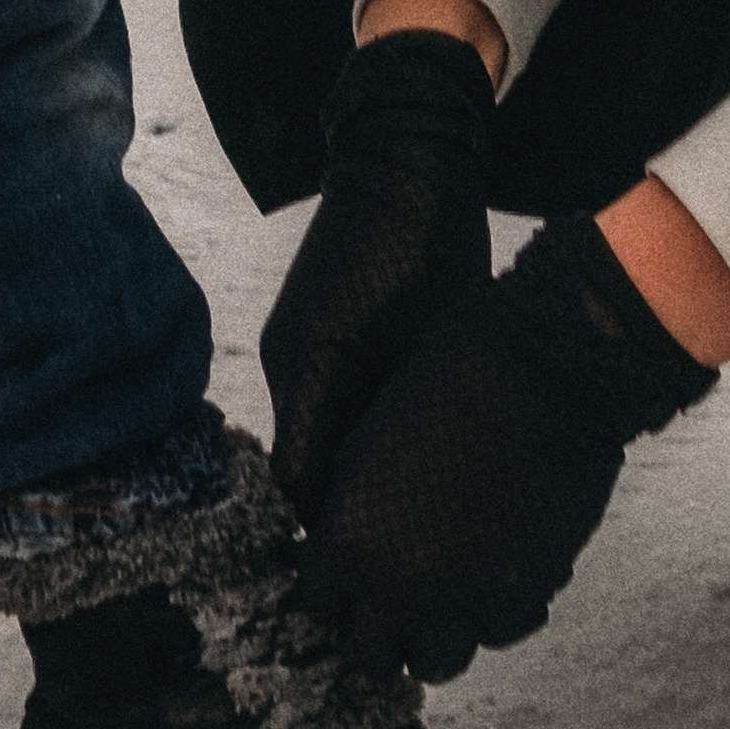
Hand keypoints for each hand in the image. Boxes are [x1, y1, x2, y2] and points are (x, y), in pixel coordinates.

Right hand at [261, 28, 496, 521]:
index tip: (387, 569)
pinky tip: (406, 445)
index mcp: (312, 368)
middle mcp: (288, 361)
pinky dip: (357, 430)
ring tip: (412, 507)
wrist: (405, 159)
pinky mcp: (310, 329)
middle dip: (351, 512)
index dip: (341, 536)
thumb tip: (430, 503)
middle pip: (306, 467)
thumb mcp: (440, 345)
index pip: (304, 486)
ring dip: (355, 469)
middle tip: (407, 551)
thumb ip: (421, 424)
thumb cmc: (432, 246)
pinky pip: (324, 400)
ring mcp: (294, 343)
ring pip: (316, 434)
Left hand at [299, 213, 714, 680]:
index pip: (317, 605)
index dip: (331, 590)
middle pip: (366, 658)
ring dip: (433, 638)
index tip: (346, 579)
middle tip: (389, 606)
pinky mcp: (521, 599)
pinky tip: (495, 573)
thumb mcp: (368, 438)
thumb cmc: (446, 379)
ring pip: (434, 664)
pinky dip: (493, 613)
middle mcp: (396, 587)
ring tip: (442, 601)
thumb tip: (346, 543)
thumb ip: (350, 506)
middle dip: (373, 634)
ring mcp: (460, 602)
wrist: (541, 371)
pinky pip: (496, 635)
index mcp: (346, 543)